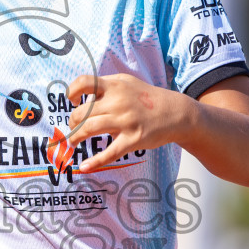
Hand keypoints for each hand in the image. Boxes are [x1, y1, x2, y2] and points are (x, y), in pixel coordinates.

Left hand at [65, 73, 193, 173]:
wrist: (176, 113)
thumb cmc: (147, 98)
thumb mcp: (127, 83)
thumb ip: (106, 86)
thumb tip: (82, 94)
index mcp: (115, 86)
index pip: (84, 82)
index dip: (72, 92)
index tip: (72, 101)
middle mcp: (118, 102)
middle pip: (82, 112)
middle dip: (72, 122)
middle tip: (74, 128)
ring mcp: (125, 121)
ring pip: (89, 129)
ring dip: (75, 138)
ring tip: (74, 143)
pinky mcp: (133, 139)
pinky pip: (110, 152)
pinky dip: (94, 161)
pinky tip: (84, 166)